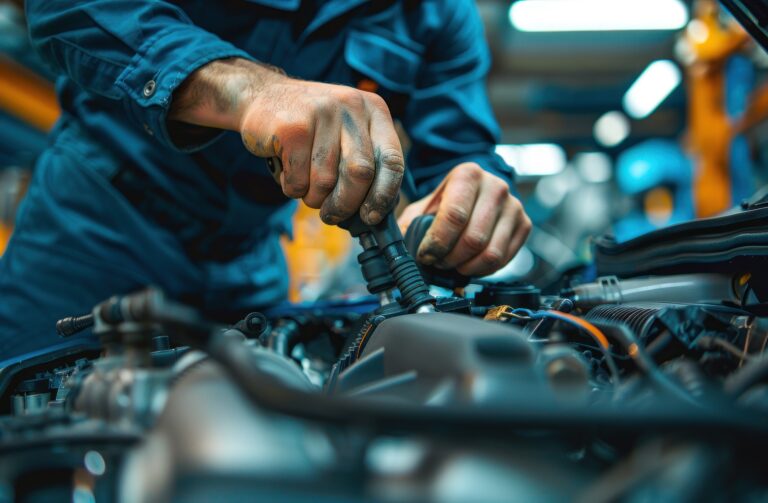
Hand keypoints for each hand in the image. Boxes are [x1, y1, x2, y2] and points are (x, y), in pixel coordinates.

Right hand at [169, 58, 403, 225]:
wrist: (262, 97)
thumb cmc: (312, 129)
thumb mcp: (345, 134)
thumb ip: (364, 164)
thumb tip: (373, 215)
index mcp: (374, 110)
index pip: (391, 160)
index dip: (383, 195)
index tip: (370, 216)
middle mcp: (352, 106)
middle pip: (361, 174)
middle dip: (345, 204)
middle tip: (331, 215)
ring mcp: (321, 113)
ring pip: (326, 181)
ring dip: (313, 197)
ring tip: (304, 184)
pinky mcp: (292, 127)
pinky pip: (298, 179)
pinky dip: (292, 188)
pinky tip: (287, 173)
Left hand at [398, 163, 530, 276]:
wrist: (476, 194)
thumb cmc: (446, 203)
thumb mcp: (424, 207)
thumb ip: (410, 225)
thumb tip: (398, 250)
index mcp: (468, 174)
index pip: (454, 216)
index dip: (437, 243)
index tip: (425, 254)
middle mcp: (496, 186)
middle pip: (473, 238)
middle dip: (450, 258)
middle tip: (437, 262)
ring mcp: (514, 205)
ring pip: (490, 253)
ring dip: (466, 267)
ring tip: (452, 264)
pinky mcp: (524, 224)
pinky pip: (503, 259)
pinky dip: (482, 270)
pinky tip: (468, 265)